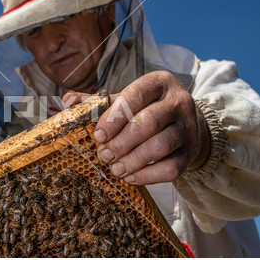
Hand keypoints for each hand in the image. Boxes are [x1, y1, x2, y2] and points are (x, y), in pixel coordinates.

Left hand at [63, 71, 209, 184]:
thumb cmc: (146, 109)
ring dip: (133, 160)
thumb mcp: (125, 100)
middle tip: (103, 155)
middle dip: (121, 142)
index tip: (98, 135)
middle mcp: (178, 102)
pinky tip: (131, 177)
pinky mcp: (191, 152)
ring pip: (161, 146)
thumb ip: (98, 102)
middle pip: (148, 122)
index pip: (135, 95)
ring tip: (114, 168)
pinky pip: (172, 168)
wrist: (184, 124)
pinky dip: (148, 176)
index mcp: (159, 83)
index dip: (114, 117)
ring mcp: (188, 128)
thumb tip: (68, 100)